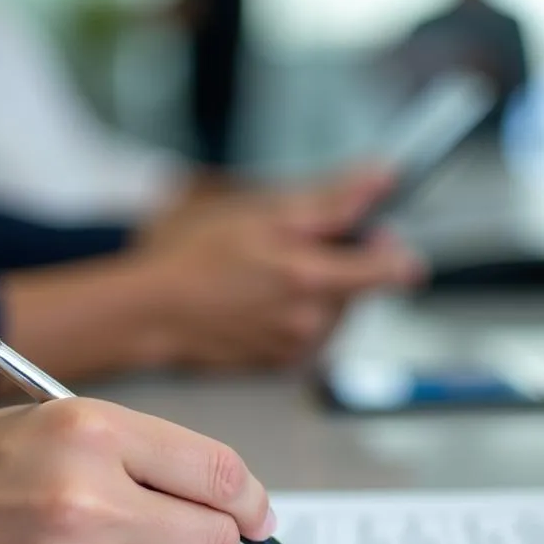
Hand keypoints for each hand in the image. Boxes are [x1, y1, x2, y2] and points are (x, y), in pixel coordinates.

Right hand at [142, 165, 424, 368]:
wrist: (151, 311)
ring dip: (321, 288)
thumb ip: (331, 199)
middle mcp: (313, 320)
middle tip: (294, 245)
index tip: (381, 235)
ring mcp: (299, 345)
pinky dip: (300, 312)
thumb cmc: (194, 256)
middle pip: (363, 287)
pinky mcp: (285, 362)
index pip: (392, 269)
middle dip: (342, 262)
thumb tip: (381, 181)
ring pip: (339, 310)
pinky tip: (264, 299)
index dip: (391, 248)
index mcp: (312, 277)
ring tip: (271, 273)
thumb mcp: (262, 211)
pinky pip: (313, 332)